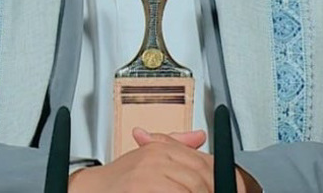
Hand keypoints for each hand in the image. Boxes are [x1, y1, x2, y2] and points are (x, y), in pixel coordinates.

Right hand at [68, 128, 254, 192]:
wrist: (88, 190)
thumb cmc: (118, 181)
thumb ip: (175, 146)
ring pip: (191, 188)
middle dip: (212, 189)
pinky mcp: (140, 189)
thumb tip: (200, 136)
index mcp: (162, 150)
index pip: (206, 163)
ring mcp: (149, 178)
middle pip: (202, 177)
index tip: (234, 187)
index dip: (224, 178)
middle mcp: (156, 160)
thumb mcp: (147, 159)